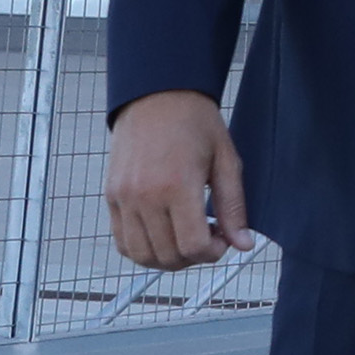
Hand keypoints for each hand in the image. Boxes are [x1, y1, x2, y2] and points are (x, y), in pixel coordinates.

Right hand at [105, 89, 248, 268]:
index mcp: (177, 185)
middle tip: (208, 238)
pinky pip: (122, 242)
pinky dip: (143, 250)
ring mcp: (124, 199)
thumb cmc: (195, 123)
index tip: (223, 239)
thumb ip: (233, 206)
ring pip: (142, 255)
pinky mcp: (111, 198)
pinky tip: (163, 236)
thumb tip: (244, 244)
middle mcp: (145, 196)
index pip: (192, 246)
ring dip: (168, 259)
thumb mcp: (226, 159)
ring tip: (186, 238)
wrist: (157, 96)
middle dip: (194, 258)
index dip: (213, 253)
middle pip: (168, 256)